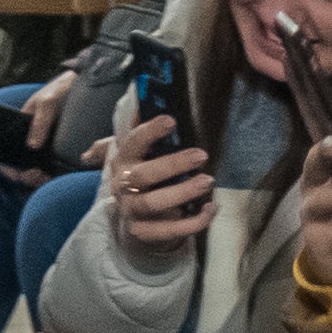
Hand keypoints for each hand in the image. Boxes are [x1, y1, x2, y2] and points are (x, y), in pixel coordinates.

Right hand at [7, 70, 79, 188]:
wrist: (86, 88)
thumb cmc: (61, 90)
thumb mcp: (48, 101)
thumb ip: (40, 121)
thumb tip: (33, 146)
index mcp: (22, 129)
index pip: (7, 153)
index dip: (8, 167)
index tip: (14, 172)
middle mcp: (33, 142)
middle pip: (22, 168)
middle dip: (25, 176)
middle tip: (36, 174)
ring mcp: (48, 151)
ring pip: (38, 174)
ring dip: (37, 180)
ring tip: (45, 177)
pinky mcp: (63, 156)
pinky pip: (55, 172)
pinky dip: (54, 179)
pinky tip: (58, 177)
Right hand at [106, 115, 213, 260]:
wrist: (131, 220)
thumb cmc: (139, 177)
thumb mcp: (135, 153)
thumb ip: (137, 128)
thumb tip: (141, 99)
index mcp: (122, 161)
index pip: (132, 143)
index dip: (150, 132)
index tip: (171, 121)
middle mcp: (122, 186)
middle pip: (143, 176)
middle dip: (172, 164)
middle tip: (202, 155)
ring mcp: (131, 211)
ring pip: (153, 204)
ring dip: (182, 193)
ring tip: (208, 182)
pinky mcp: (144, 233)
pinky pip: (168, 231)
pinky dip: (191, 222)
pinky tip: (210, 208)